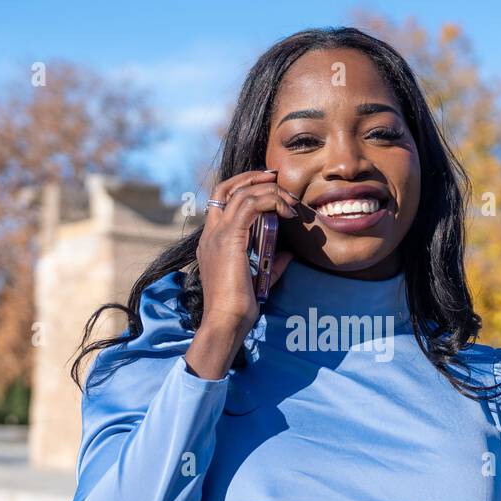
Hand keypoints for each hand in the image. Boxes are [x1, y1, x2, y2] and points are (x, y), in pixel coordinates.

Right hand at [197, 169, 297, 335]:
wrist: (225, 322)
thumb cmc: (238, 309)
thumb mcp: (258, 280)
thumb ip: (271, 263)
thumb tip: (288, 253)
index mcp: (212, 243)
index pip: (221, 202)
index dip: (243, 188)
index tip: (268, 186)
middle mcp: (210, 234)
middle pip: (225, 188)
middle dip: (252, 177)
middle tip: (276, 178)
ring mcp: (217, 234)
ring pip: (241, 193)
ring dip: (269, 191)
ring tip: (289, 201)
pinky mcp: (229, 239)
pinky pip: (250, 205)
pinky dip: (271, 201)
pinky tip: (286, 211)